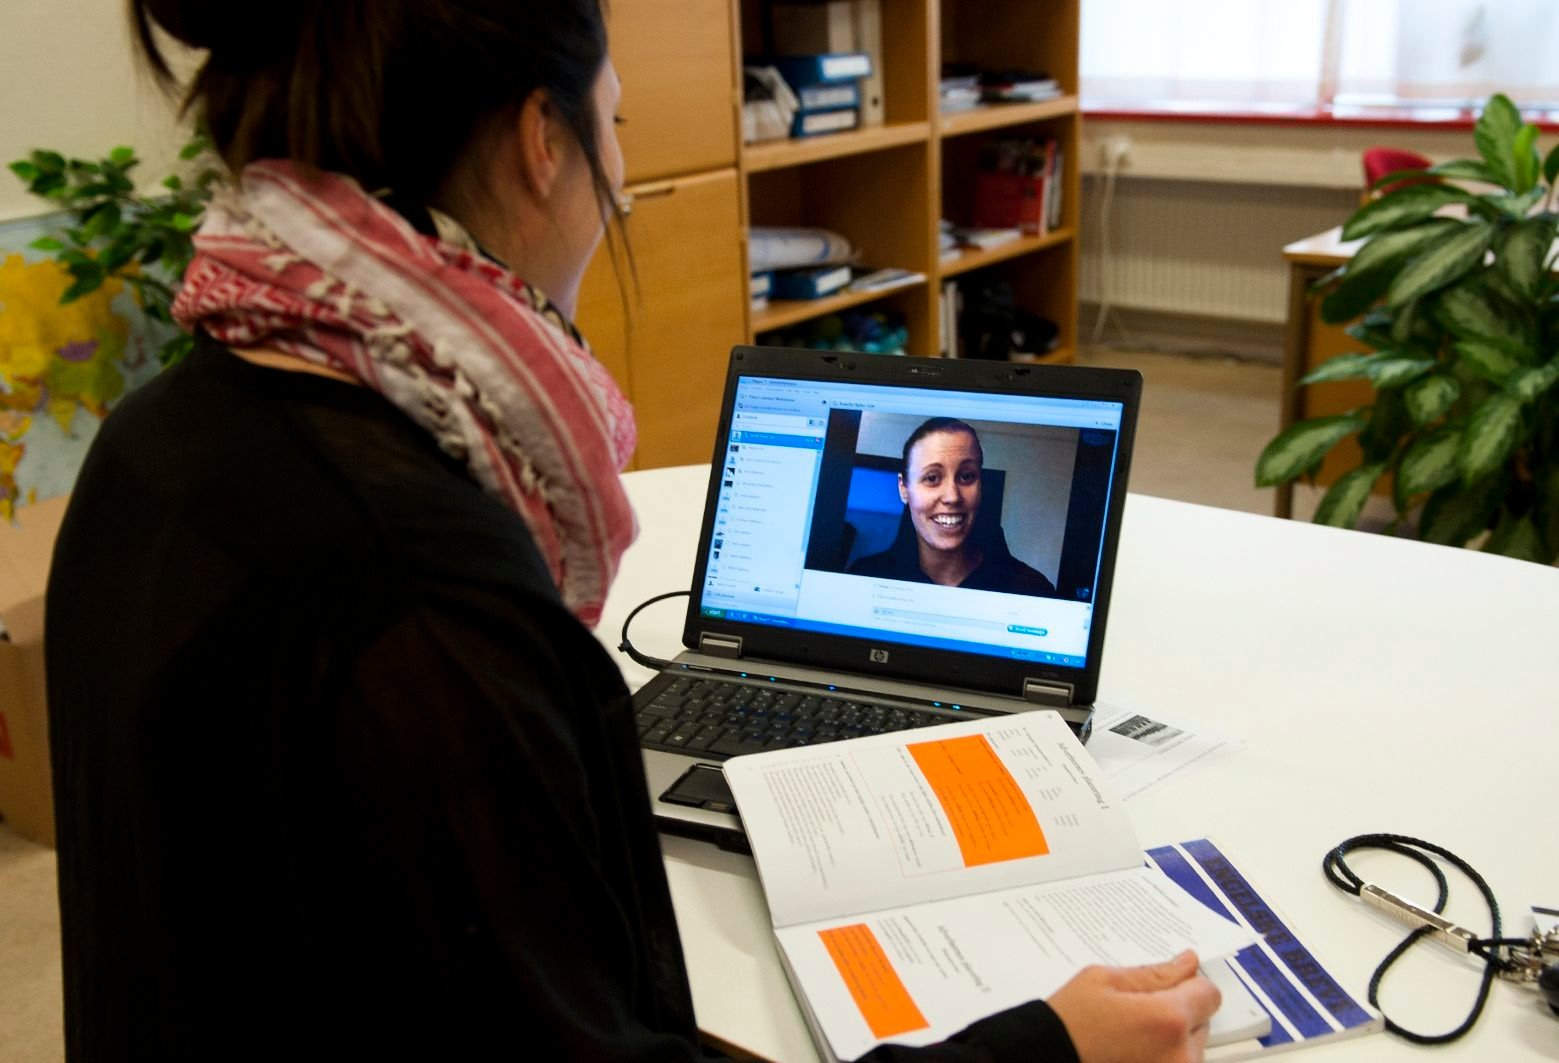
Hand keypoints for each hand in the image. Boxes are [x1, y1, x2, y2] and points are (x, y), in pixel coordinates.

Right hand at [1048, 950, 1220, 1062]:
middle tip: (1138, 1011)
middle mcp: (1181, 1055)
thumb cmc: (1069, 1022)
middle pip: (1201, 1021)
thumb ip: (1154, 973)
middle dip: (1178, 1011)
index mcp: (1168, 1019)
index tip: (1168, 983)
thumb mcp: (1103, 981)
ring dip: (1171, 1038)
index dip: (1189, 983)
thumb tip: (1188, 963)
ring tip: (1131, 1036)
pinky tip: (1131, 1052)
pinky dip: (1162, 1056)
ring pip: (1190, 1047)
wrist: (1047, 1060)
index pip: (1209, 994)